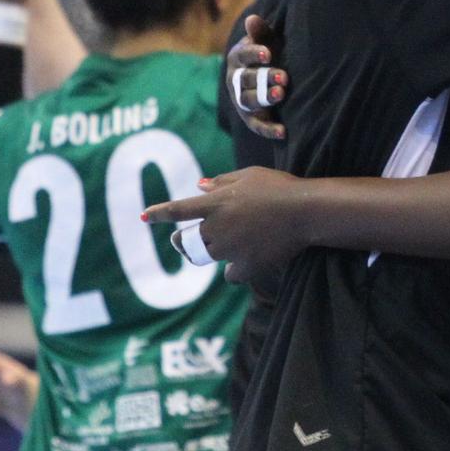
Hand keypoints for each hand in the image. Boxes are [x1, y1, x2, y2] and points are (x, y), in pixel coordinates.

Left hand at [142, 166, 307, 284]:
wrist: (306, 211)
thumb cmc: (279, 187)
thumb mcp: (249, 176)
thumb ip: (221, 182)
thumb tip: (200, 186)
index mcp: (214, 204)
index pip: (177, 210)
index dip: (158, 213)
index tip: (144, 217)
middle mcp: (216, 228)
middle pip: (184, 243)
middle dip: (181, 243)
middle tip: (185, 242)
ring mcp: (230, 249)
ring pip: (206, 258)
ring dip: (209, 253)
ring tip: (225, 246)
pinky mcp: (246, 266)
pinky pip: (231, 274)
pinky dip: (235, 270)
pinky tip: (246, 262)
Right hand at [225, 15, 287, 141]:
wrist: (268, 76)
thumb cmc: (269, 53)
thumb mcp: (266, 40)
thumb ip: (260, 32)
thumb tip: (252, 19)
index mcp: (237, 59)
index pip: (242, 55)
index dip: (254, 54)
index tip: (269, 54)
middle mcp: (234, 80)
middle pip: (245, 80)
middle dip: (263, 78)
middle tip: (284, 77)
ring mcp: (240, 100)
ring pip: (248, 101)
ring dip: (263, 98)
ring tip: (281, 94)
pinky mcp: (250, 118)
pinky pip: (256, 125)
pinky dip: (268, 129)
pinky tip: (283, 131)